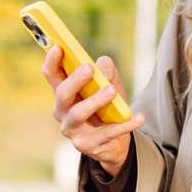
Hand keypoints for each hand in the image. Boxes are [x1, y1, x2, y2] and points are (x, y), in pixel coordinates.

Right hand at [44, 48, 144, 177]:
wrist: (114, 142)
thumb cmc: (107, 107)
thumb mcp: (109, 83)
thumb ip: (106, 70)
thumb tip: (104, 70)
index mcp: (63, 93)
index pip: (52, 75)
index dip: (52, 61)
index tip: (58, 47)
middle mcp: (61, 111)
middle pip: (62, 94)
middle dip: (74, 80)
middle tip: (88, 68)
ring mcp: (72, 130)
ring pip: (78, 114)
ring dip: (94, 101)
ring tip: (111, 91)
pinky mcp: (86, 145)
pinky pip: (106, 133)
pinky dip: (124, 125)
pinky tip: (139, 117)